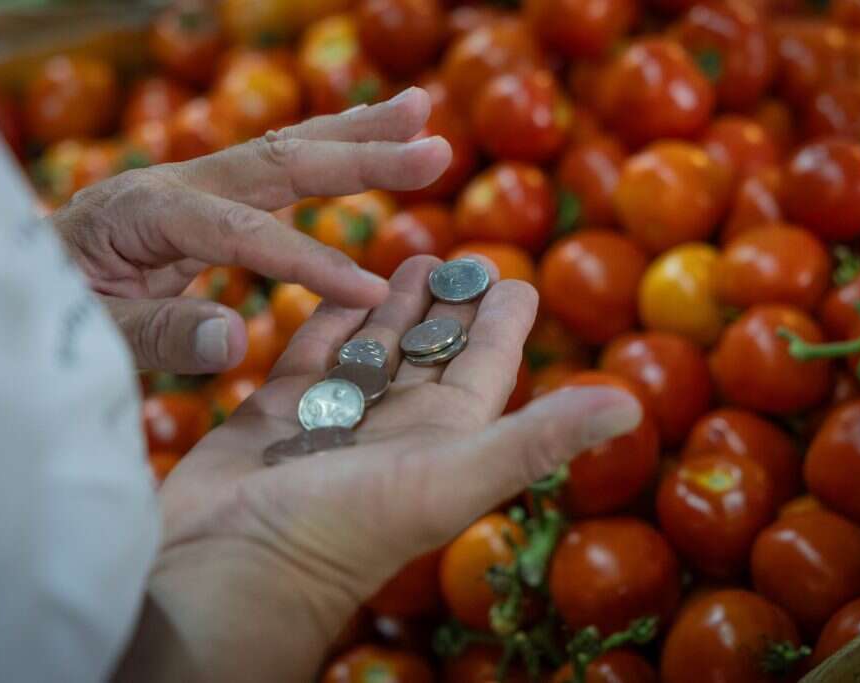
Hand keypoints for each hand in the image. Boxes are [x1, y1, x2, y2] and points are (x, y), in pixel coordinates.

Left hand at [51, 87, 450, 373]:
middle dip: (359, 154)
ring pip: (283, 150)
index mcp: (143, 214)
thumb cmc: (40, 317)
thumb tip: (233, 339)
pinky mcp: (197, 199)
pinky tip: (362, 139)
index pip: (243, 234)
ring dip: (353, 133)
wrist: (7, 286)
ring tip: (418, 112)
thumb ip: (157, 336)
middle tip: (432, 143)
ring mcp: (186, 185)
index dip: (309, 261)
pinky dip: (323, 154)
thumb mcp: (86, 337)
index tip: (371, 295)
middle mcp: (171, 184)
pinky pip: (271, 171)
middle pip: (278, 160)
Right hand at [115, 256, 642, 682]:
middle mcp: (392, 427)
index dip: (503, 324)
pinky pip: (311, 353)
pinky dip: (328, 319)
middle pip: (430, 352)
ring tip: (410, 258)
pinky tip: (339, 287)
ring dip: (394, 306)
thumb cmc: (342, 531)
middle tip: (461, 254)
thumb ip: (535, 438)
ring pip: (373, 348)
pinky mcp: (274, 411)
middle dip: (448, 304)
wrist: (230, 568)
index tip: (518, 280)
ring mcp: (331, 418)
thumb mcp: (452, 478)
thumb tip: (630, 407)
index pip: (483, 368)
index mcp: (442, 438)